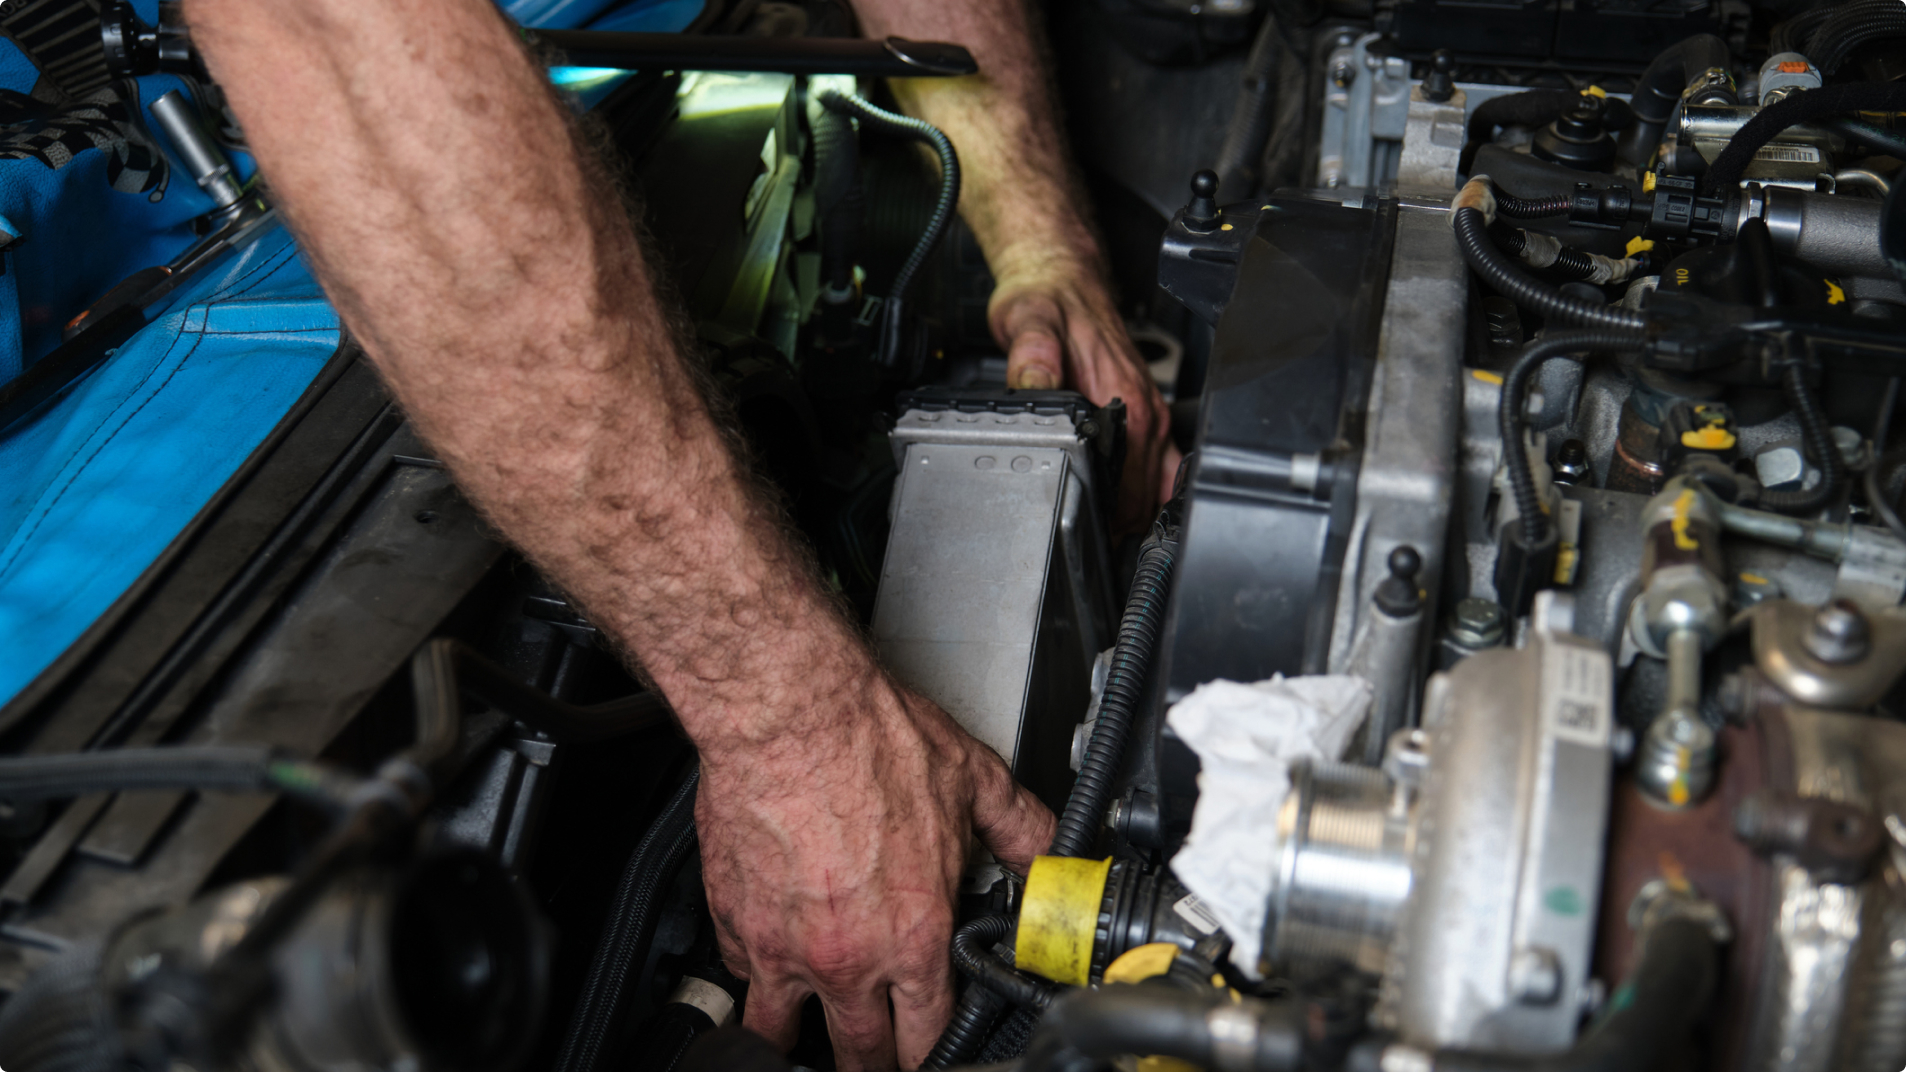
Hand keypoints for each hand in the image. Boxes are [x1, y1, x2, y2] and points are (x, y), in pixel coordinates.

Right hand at [697, 664, 1054, 1069]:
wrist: (788, 712)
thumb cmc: (869, 739)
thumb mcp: (972, 781)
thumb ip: (1019, 829)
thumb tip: (1053, 850)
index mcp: (913, 936)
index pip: (929, 1037)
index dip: (933, 1052)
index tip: (930, 1049)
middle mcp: (848, 957)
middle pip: (860, 1055)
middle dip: (872, 1062)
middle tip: (876, 1056)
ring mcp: (783, 948)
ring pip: (781, 1032)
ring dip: (799, 1038)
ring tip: (808, 1039)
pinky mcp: (733, 922)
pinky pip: (740, 973)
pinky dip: (757, 972)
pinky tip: (771, 956)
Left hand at [989, 250, 1181, 530]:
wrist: (1061, 277)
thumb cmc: (1046, 300)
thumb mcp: (1028, 323)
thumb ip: (1032, 356)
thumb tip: (1034, 387)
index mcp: (1121, 396)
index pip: (1129, 483)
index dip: (1108, 521)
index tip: (1085, 541)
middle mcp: (1142, 408)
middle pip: (1144, 495)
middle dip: (1120, 530)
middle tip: (1086, 550)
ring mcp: (1146, 410)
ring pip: (1154, 486)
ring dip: (1135, 515)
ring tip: (1104, 540)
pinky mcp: (1142, 409)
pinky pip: (1161, 464)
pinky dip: (1149, 493)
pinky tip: (1128, 509)